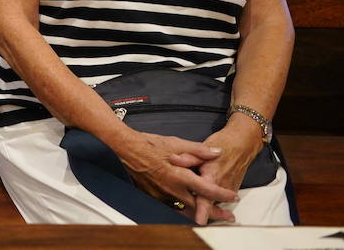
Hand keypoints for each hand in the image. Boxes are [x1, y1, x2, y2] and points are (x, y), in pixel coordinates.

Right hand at [115, 131, 237, 221]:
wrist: (127, 148)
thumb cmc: (149, 144)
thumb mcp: (176, 143)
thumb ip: (198, 150)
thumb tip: (216, 153)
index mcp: (179, 175)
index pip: (206, 189)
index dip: (222, 194)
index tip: (232, 196)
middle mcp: (171, 189)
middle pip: (198, 207)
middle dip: (215, 214)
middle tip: (228, 217)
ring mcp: (162, 194)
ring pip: (185, 210)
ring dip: (199, 213)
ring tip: (210, 216)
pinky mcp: (154, 195)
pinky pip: (172, 206)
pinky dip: (183, 209)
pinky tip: (188, 208)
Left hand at [193, 116, 265, 224]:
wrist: (242, 143)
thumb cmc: (222, 144)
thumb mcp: (203, 147)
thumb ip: (189, 156)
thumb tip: (174, 159)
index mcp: (213, 175)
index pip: (206, 195)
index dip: (203, 209)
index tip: (200, 220)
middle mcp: (222, 185)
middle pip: (211, 203)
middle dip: (204, 213)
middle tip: (196, 220)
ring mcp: (228, 188)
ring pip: (216, 202)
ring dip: (208, 209)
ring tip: (197, 215)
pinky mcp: (231, 188)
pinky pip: (221, 198)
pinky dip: (213, 201)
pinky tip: (204, 204)